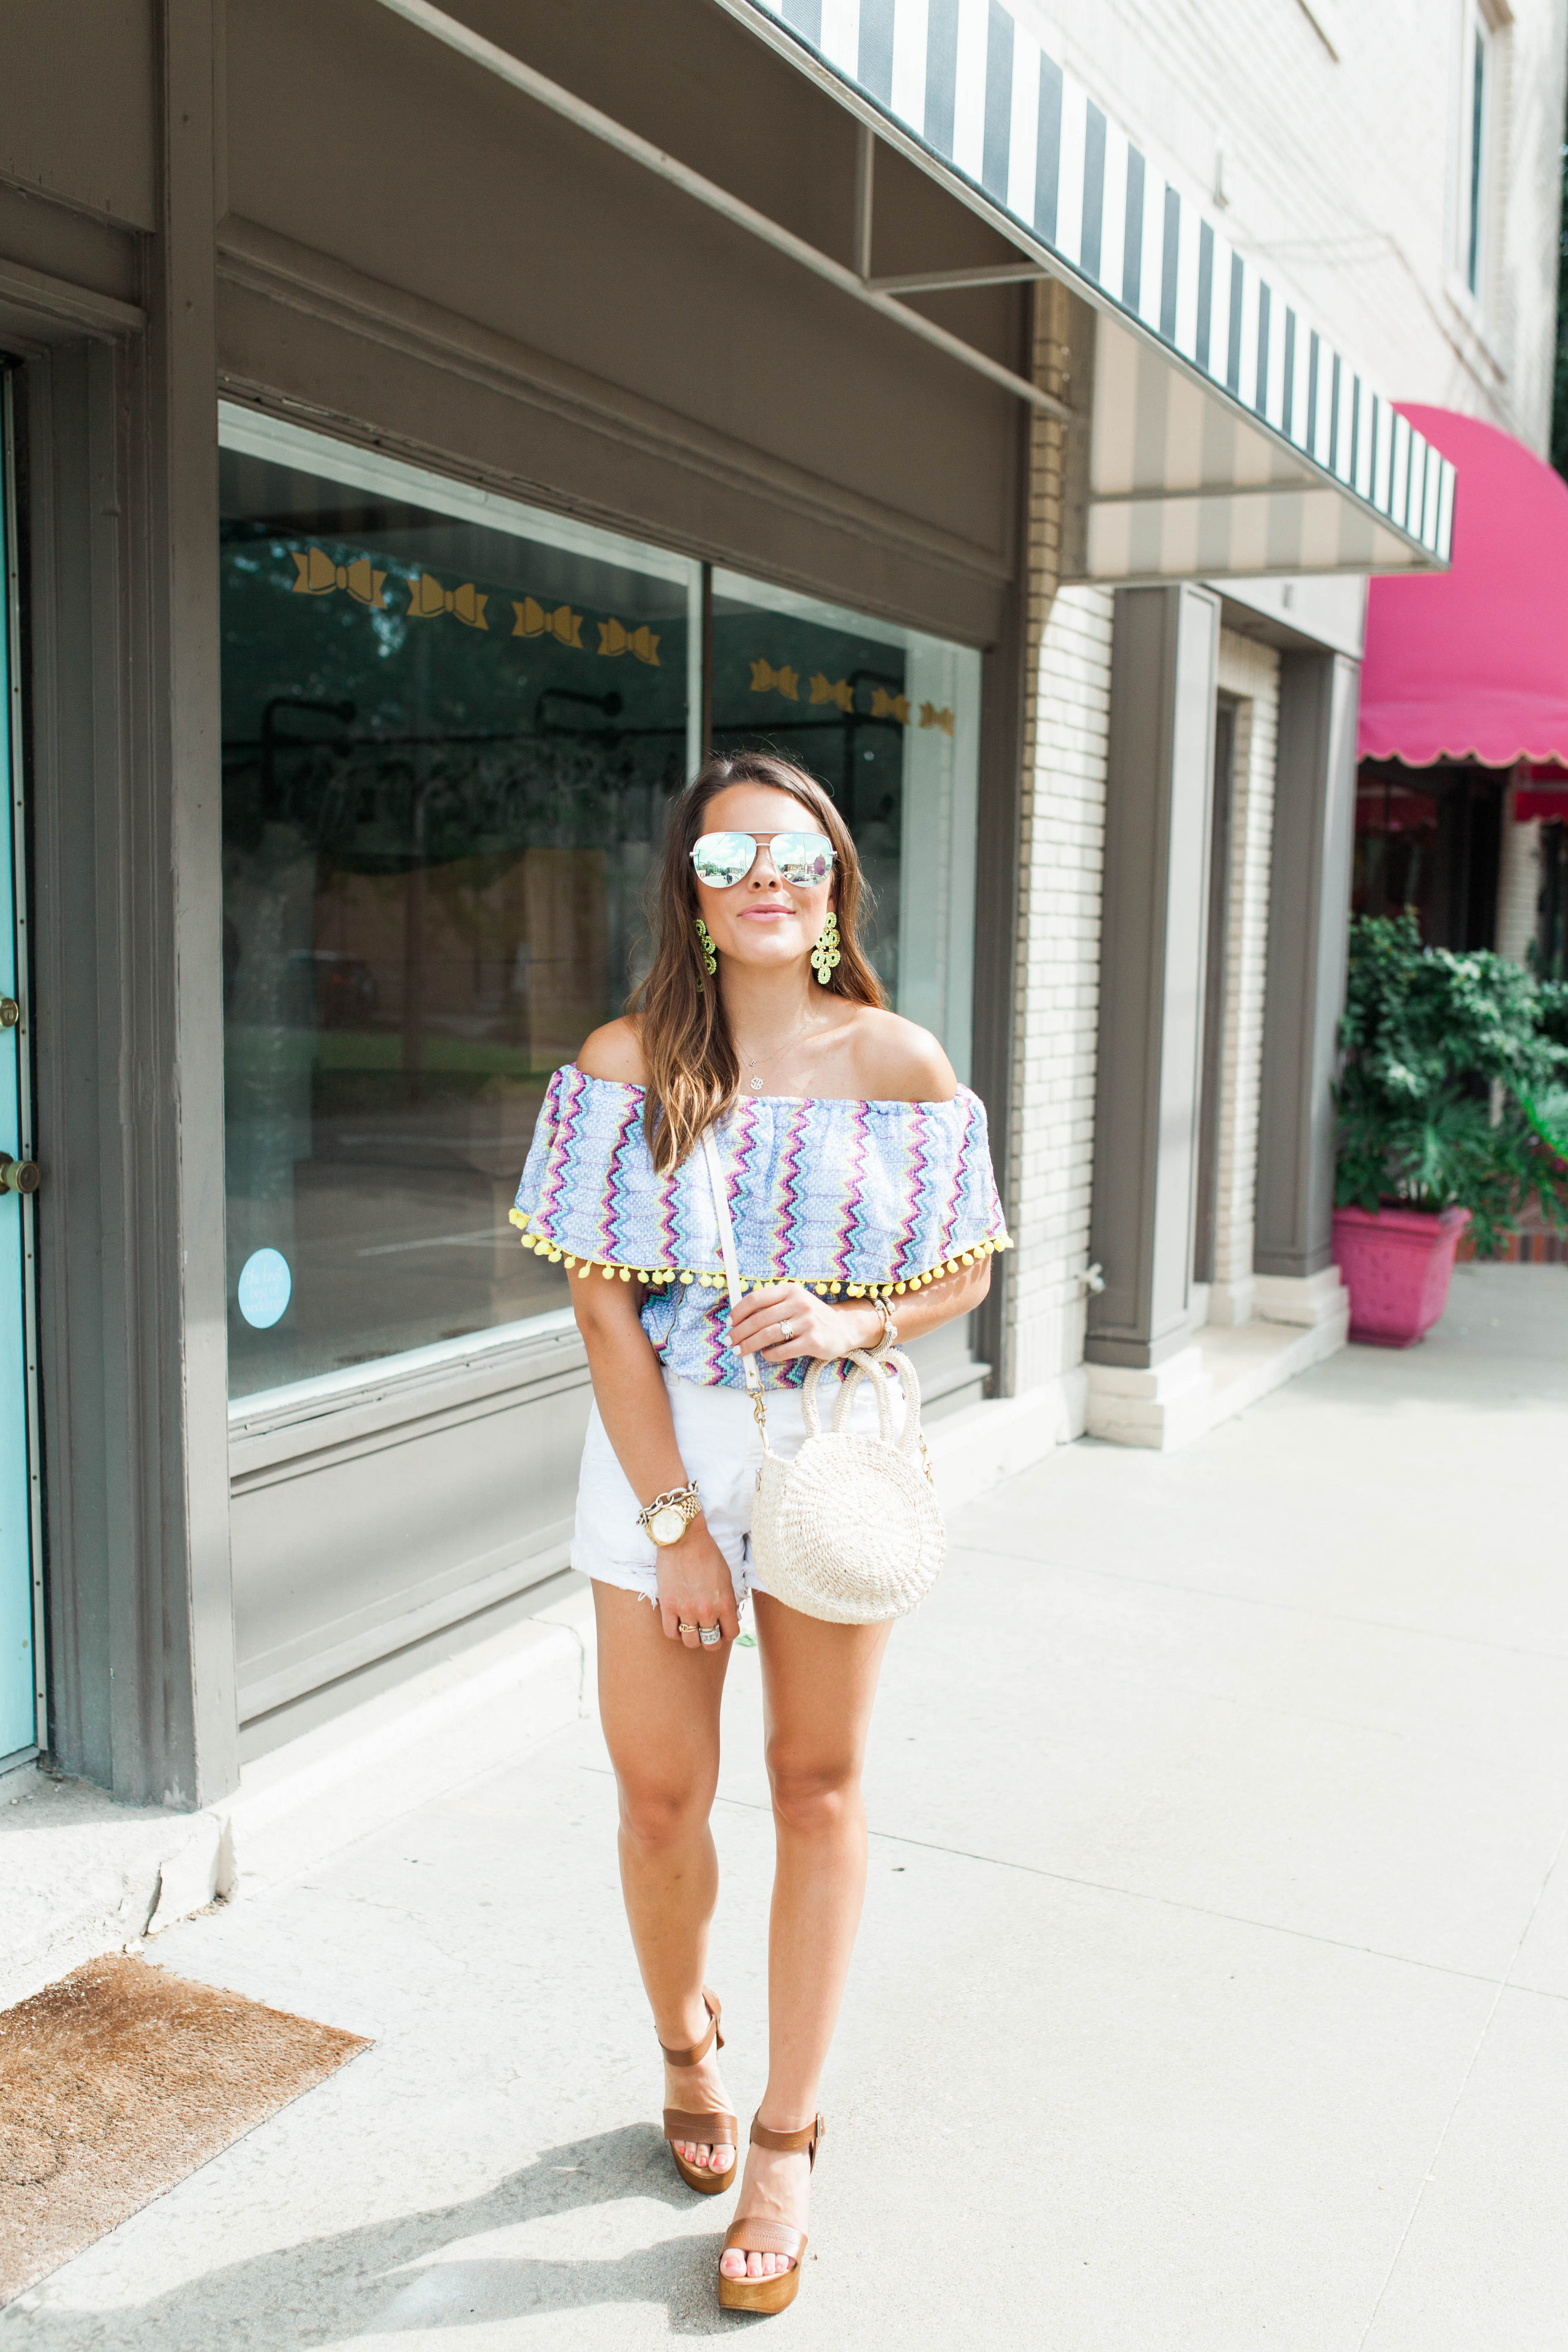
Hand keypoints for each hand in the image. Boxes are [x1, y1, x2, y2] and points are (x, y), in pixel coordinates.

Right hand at [656, 1521, 741, 1647]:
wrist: (683, 1538)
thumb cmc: (707, 1553)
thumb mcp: (726, 1578)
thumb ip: (727, 1601)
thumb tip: (728, 1619)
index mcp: (725, 1603)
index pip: (731, 1634)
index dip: (727, 1633)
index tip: (721, 1627)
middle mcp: (707, 1611)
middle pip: (711, 1643)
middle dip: (710, 1639)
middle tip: (706, 1629)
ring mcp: (686, 1610)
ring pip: (691, 1642)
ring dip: (692, 1637)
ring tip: (691, 1627)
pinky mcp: (668, 1606)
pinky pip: (671, 1633)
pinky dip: (675, 1632)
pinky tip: (677, 1622)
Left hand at [728, 1282, 881, 1364]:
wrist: (843, 1328)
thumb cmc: (811, 1316)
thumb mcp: (794, 1301)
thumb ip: (772, 1305)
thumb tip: (739, 1317)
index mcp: (791, 1290)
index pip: (757, 1298)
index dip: (739, 1311)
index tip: (729, 1322)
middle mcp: (799, 1303)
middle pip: (759, 1319)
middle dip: (740, 1332)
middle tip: (730, 1341)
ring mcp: (807, 1323)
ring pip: (768, 1335)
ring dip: (749, 1345)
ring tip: (739, 1351)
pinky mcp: (813, 1342)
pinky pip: (783, 1350)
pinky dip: (769, 1354)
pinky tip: (764, 1355)